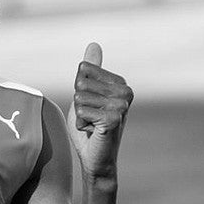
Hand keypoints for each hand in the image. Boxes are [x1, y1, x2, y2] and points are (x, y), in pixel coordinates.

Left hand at [67, 43, 132, 178]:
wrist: (96, 159)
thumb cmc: (88, 128)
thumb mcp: (85, 95)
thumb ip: (90, 72)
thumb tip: (93, 44)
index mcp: (119, 83)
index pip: (83, 71)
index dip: (78, 92)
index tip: (90, 107)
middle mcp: (125, 91)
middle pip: (80, 84)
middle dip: (78, 104)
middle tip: (90, 118)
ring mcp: (122, 105)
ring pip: (80, 98)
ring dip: (80, 116)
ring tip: (92, 125)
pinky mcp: (114, 118)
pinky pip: (82, 112)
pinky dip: (81, 124)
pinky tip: (93, 132)